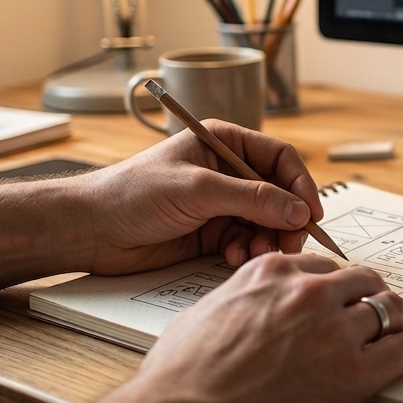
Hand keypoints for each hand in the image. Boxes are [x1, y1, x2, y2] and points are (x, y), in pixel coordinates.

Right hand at [5, 254, 402, 402]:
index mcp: (272, 273)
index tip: (347, 294)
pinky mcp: (355, 374)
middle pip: (364, 282)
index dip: (340, 284)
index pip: (325, 266)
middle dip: (375, 295)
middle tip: (384, 309)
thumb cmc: (179, 380)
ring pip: (390, 311)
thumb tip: (240, 307)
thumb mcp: (201, 315)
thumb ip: (235, 299)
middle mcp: (309, 293)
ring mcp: (335, 331)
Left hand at [77, 120, 325, 274]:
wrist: (91, 230)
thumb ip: (252, 199)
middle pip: (278, 194)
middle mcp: (227, 171)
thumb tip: (298, 211)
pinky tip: (232, 258)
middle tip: (289, 244)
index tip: (311, 213)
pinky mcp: (210, 233)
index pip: (280, 159)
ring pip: (265, 222)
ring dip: (267, 240)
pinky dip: (246, 252)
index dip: (300, 185)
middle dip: (286, 220)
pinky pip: (245, 242)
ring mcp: (219, 203)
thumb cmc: (133, 193)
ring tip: (255, 254)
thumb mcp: (198, 190)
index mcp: (224, 143)